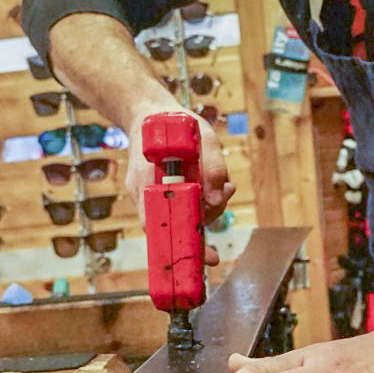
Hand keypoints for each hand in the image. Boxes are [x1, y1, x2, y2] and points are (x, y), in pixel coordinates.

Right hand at [126, 107, 234, 266]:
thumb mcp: (203, 139)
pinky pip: (184, 205)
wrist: (150, 114)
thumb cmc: (174, 124)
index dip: (187, 246)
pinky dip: (203, 200)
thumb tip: (219, 200)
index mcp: (148, 185)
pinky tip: (217, 188)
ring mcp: (154, 196)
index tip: (210, 258)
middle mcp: (147, 195)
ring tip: (225, 187)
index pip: (163, 228)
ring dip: (209, 206)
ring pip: (184, 216)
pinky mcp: (163, 193)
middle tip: (224, 196)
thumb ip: (214, 168)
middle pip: (177, 225)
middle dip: (207, 217)